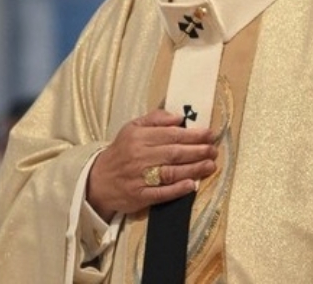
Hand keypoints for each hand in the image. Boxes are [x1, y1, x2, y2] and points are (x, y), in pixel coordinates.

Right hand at [86, 109, 216, 220]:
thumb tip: (179, 117)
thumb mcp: (132, 128)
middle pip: (174, 153)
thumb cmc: (121, 152)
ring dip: (193, 169)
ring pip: (170, 172)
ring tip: (210, 165)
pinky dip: (177, 189)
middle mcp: (139, 156)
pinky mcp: (140, 196)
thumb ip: (155, 119)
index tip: (209, 134)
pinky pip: (161, 193)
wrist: (98, 180)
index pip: (170, 135)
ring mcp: (139, 178)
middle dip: (197, 151)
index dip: (192, 135)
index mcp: (138, 137)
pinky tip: (191, 185)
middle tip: (213, 150)